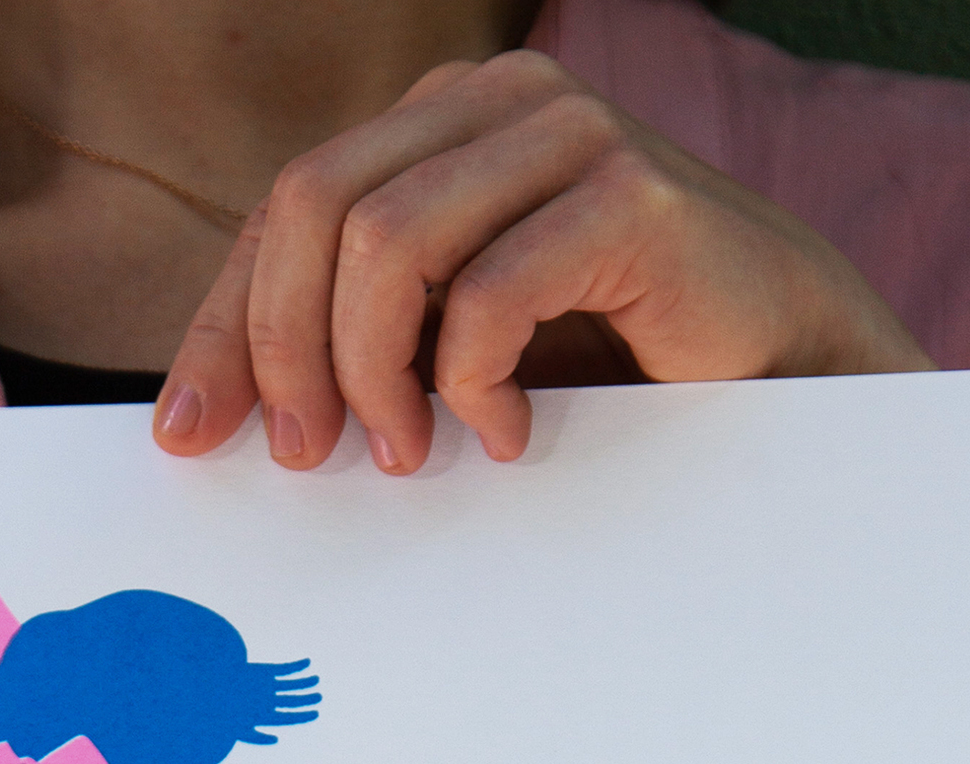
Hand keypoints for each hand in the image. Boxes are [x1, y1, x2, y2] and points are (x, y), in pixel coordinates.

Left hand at [153, 49, 928, 474]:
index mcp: (439, 123)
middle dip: (288, 349)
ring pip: (387, 242)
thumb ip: (356, 344)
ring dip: (376, 374)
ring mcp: (565, 130)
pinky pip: (489, 291)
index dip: (228, 322)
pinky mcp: (628, 192)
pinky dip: (474, 384)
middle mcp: (495, 102)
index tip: (191, 432)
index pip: (287, 207)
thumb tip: (212, 418)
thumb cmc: (611, 358)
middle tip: (308, 455)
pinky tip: (508, 435)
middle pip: (315, 206)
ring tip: (413, 453)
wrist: (778, 359)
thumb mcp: (452, 348)